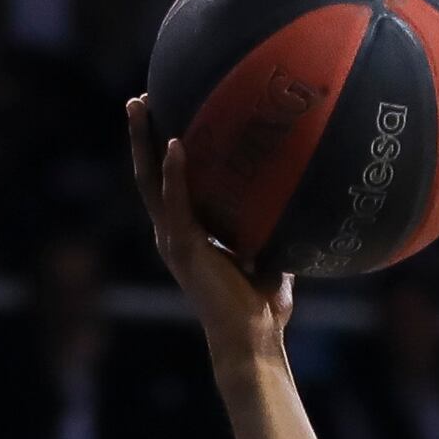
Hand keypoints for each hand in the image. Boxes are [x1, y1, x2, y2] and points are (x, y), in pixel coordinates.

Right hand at [126, 98, 293, 363]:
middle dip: (142, 135)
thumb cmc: (262, 308)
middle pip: (148, 173)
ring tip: (140, 104)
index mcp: (188, 234)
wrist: (250, 340)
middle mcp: (173, 233)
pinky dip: (174, 172)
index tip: (164, 115)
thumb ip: (272, 228)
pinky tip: (177, 142)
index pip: (168, 184)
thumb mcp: (269, 256)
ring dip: (144, 141)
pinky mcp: (183, 247)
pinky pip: (175, 201)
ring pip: (149, 181)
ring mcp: (174, 239)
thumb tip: (299, 198)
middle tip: (140, 98)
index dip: (162, 151)